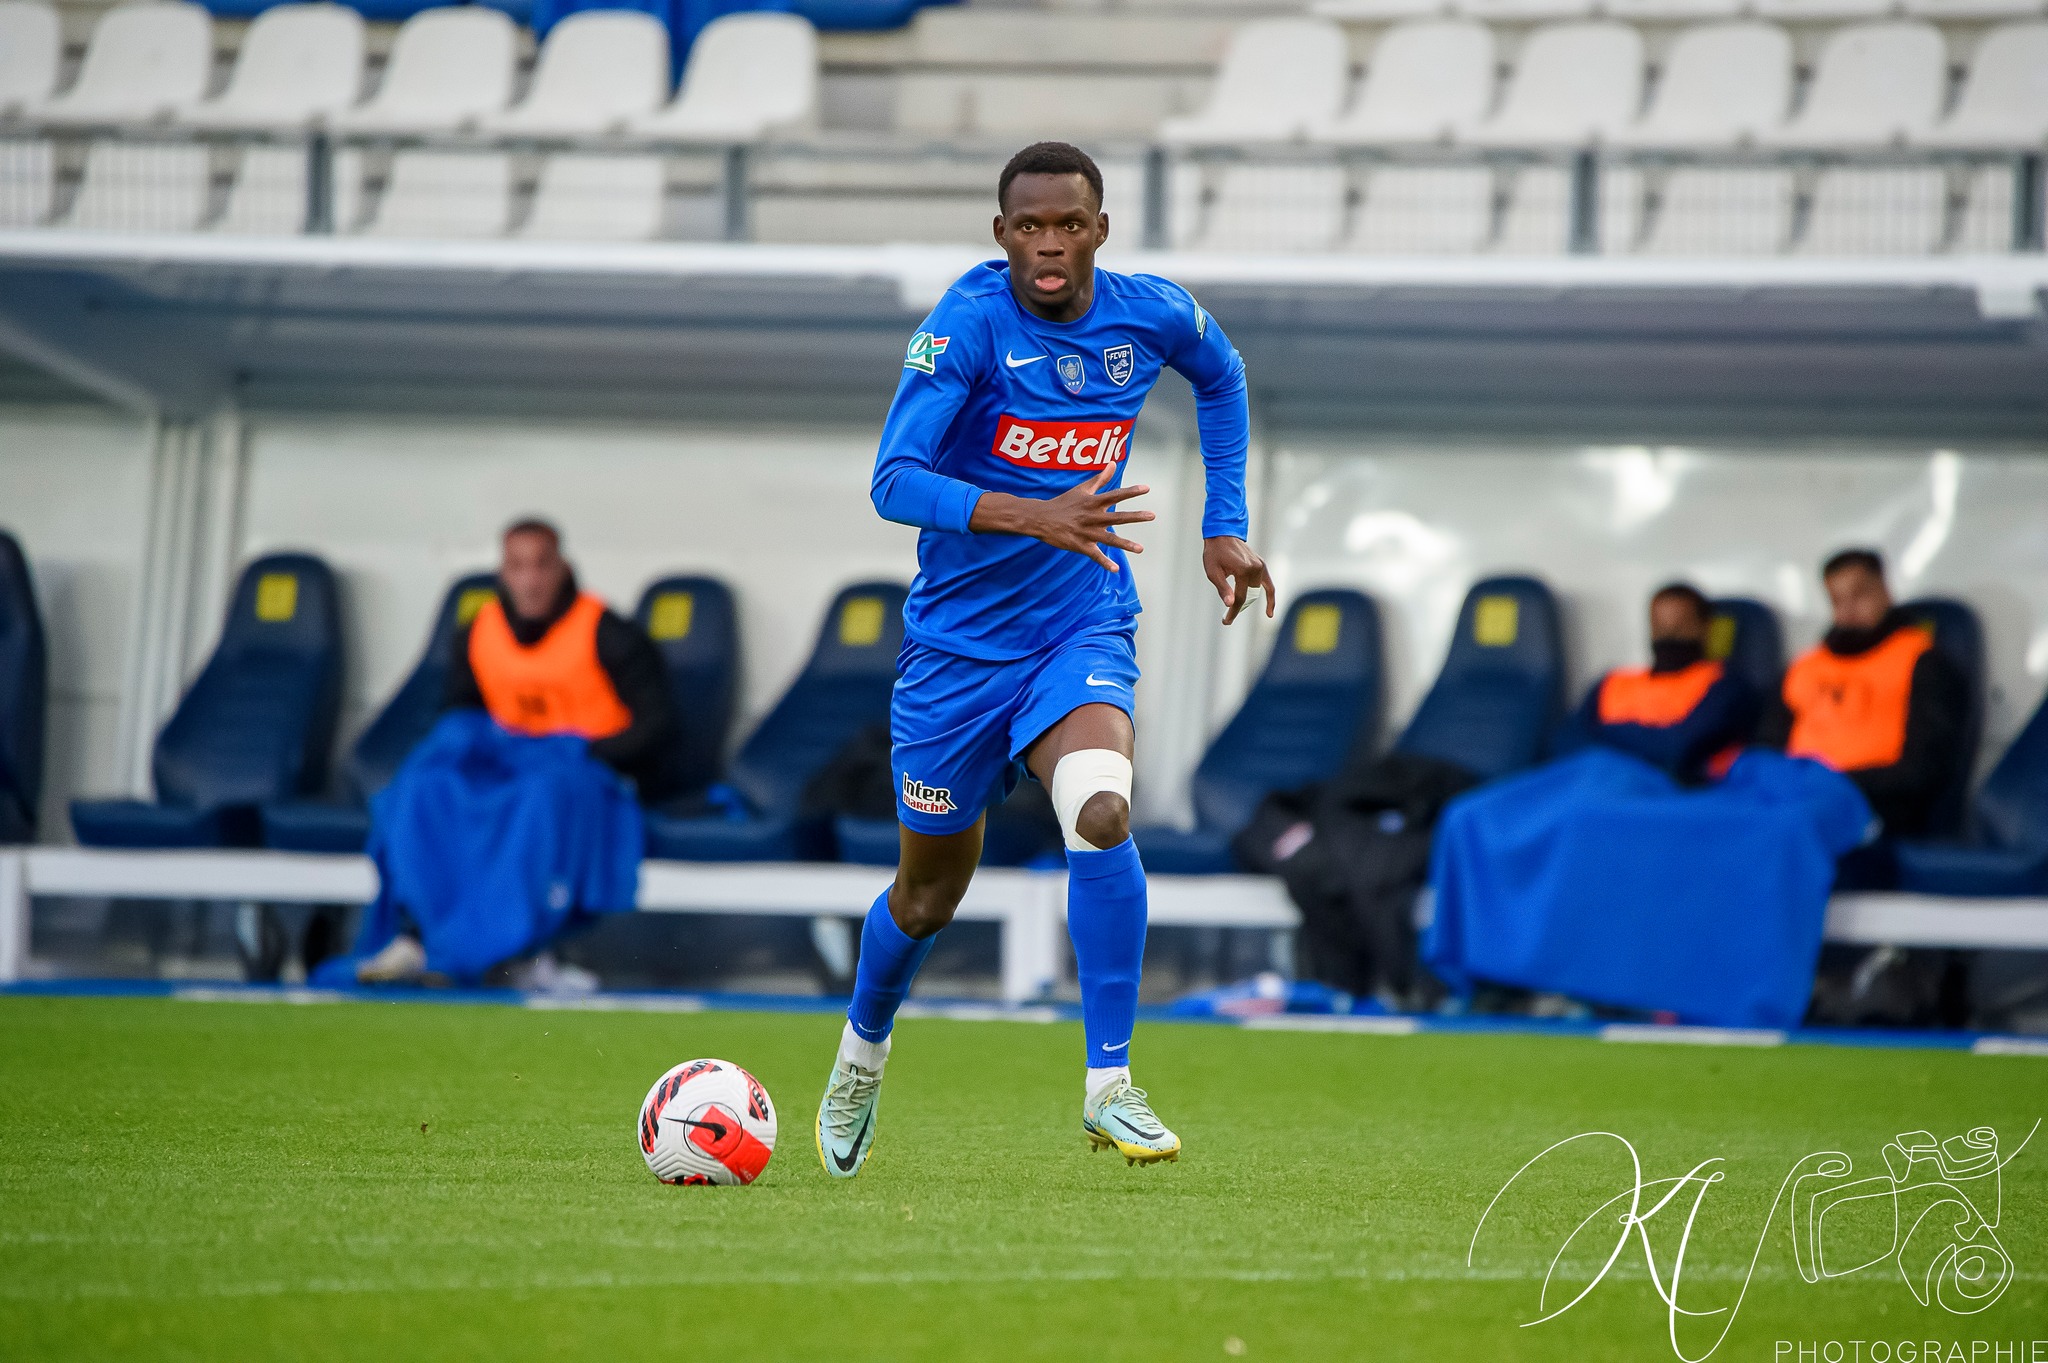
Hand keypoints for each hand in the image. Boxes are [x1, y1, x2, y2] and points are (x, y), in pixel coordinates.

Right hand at [969, 463, 1154, 571]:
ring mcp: (1086, 532)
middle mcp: (1092, 517)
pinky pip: (1095, 555)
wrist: (1041, 518)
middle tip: (1152, 515)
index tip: (1147, 489)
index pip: (1115, 495)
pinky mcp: (1080, 545)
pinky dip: (1104, 563)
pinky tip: (1115, 569)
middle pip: (1117, 517)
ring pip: (1109, 539)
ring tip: (1140, 549)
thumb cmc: (1064, 502)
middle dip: (1135, 516)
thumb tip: (1113, 463)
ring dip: (1125, 544)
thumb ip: (1100, 479)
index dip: (1131, 492)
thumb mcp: (1082, 489)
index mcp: (1093, 502)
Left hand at [1203, 536, 1274, 624]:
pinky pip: (1269, 585)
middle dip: (1239, 608)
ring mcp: (1260, 567)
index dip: (1233, 612)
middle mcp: (1255, 569)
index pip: (1240, 598)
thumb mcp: (1213, 572)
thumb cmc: (1215, 553)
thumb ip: (1223, 588)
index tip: (1226, 621)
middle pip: (1249, 596)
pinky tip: (1269, 613)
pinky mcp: (1262, 566)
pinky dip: (1270, 597)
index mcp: (1243, 570)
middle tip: (1227, 618)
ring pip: (1257, 593)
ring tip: (1236, 611)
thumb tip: (1230, 605)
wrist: (1222, 535)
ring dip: (1248, 602)